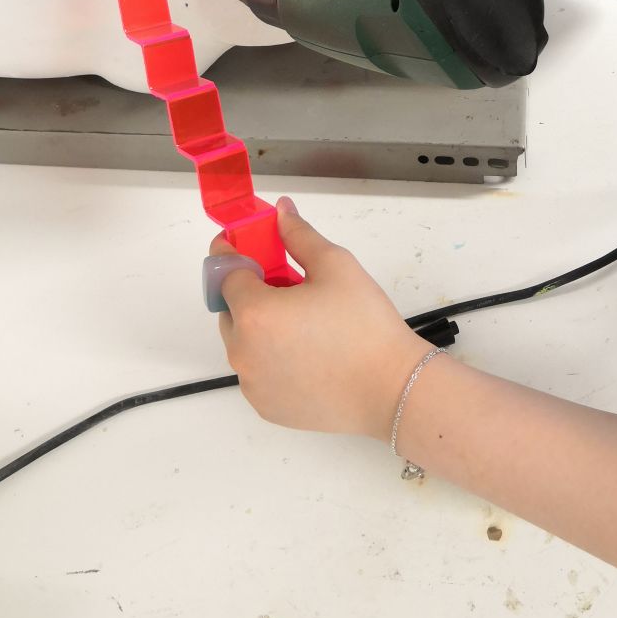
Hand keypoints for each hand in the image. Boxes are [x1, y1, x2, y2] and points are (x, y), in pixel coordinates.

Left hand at [212, 198, 430, 439]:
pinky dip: (269, 355)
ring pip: (243, 341)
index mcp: (254, 313)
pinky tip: (305, 351)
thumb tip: (280, 210)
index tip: (247, 243)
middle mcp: (242, 351)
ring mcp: (252, 384)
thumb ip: (299, 234)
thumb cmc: (363, 322)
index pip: (225, 273)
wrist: (391, 388)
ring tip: (302, 319)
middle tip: (288, 283)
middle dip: (250, 290)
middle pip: (231, 309)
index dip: (234, 253)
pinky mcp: (266, 407)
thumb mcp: (335, 265)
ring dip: (260, 324)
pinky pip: (256, 370)